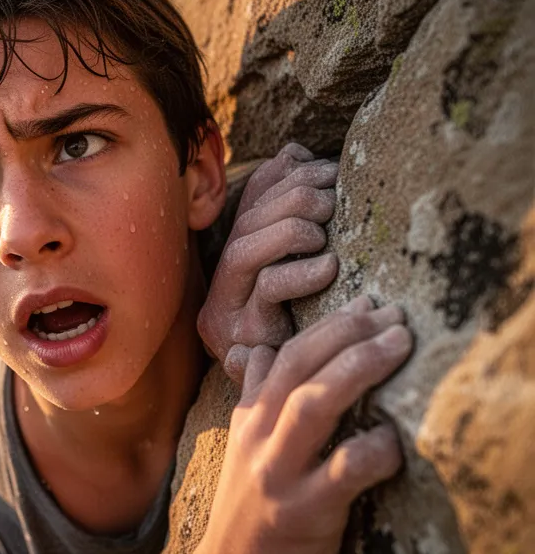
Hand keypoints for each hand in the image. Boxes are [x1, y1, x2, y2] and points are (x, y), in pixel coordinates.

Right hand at [198, 143, 338, 383]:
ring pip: (240, 253)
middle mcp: (220, 290)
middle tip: (332, 197)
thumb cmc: (316, 329)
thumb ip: (293, 208)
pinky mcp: (243, 341)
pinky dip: (298, 273)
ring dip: (287, 229)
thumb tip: (292, 149)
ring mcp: (226, 316)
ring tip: (326, 231)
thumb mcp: (308, 262)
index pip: (247, 206)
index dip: (281, 180)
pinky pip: (264, 293)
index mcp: (233, 267)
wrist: (303, 404)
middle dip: (288, 200)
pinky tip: (330, 267)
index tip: (326, 169)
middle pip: (242, 226)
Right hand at [198, 296, 410, 553]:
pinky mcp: (302, 512)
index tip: (366, 304)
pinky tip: (393, 438)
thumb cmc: (248, 510)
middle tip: (392, 315)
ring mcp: (278, 473)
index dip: (327, 325)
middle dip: (347, 333)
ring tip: (397, 345)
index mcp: (248, 417)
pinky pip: (343, 471)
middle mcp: (258, 437)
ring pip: (314, 405)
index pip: (283, 354)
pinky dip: (372, 448)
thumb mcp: (241, 446)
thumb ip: (253, 397)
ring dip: (357, 368)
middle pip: (300, 367)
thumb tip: (257, 350)